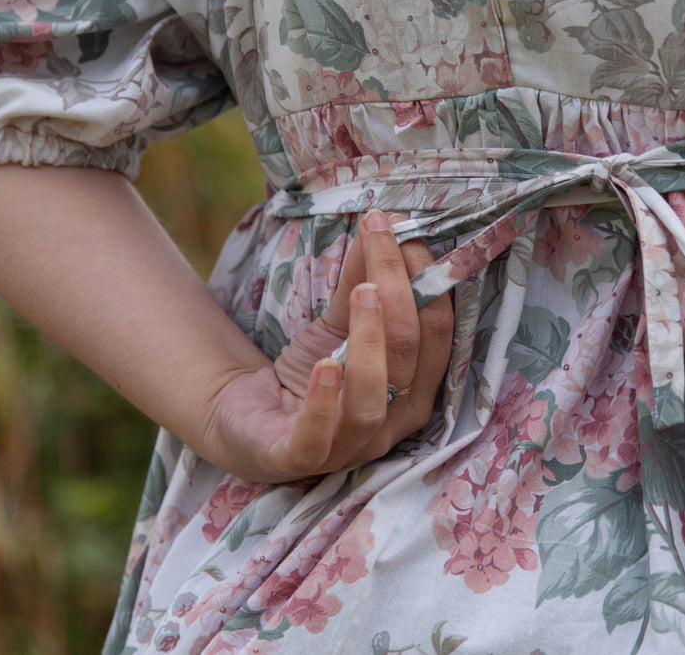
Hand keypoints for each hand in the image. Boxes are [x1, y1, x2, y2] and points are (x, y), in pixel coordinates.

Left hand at [200, 210, 452, 482]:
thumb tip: (381, 225)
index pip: (434, 334)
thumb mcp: (337, 324)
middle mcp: (392, 425)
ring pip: (372, 400)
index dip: (427, 280)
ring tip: (362, 292)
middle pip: (407, 358)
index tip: (406, 229)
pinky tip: (326, 363)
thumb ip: (361, 281)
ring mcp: (347, 448)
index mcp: (415, 392)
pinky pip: (317, 438)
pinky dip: (324, 401)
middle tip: (380, 239)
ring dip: (371, 342)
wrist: (250, 420)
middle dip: (398, 293)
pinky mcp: (297, 460)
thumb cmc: (312, 373)